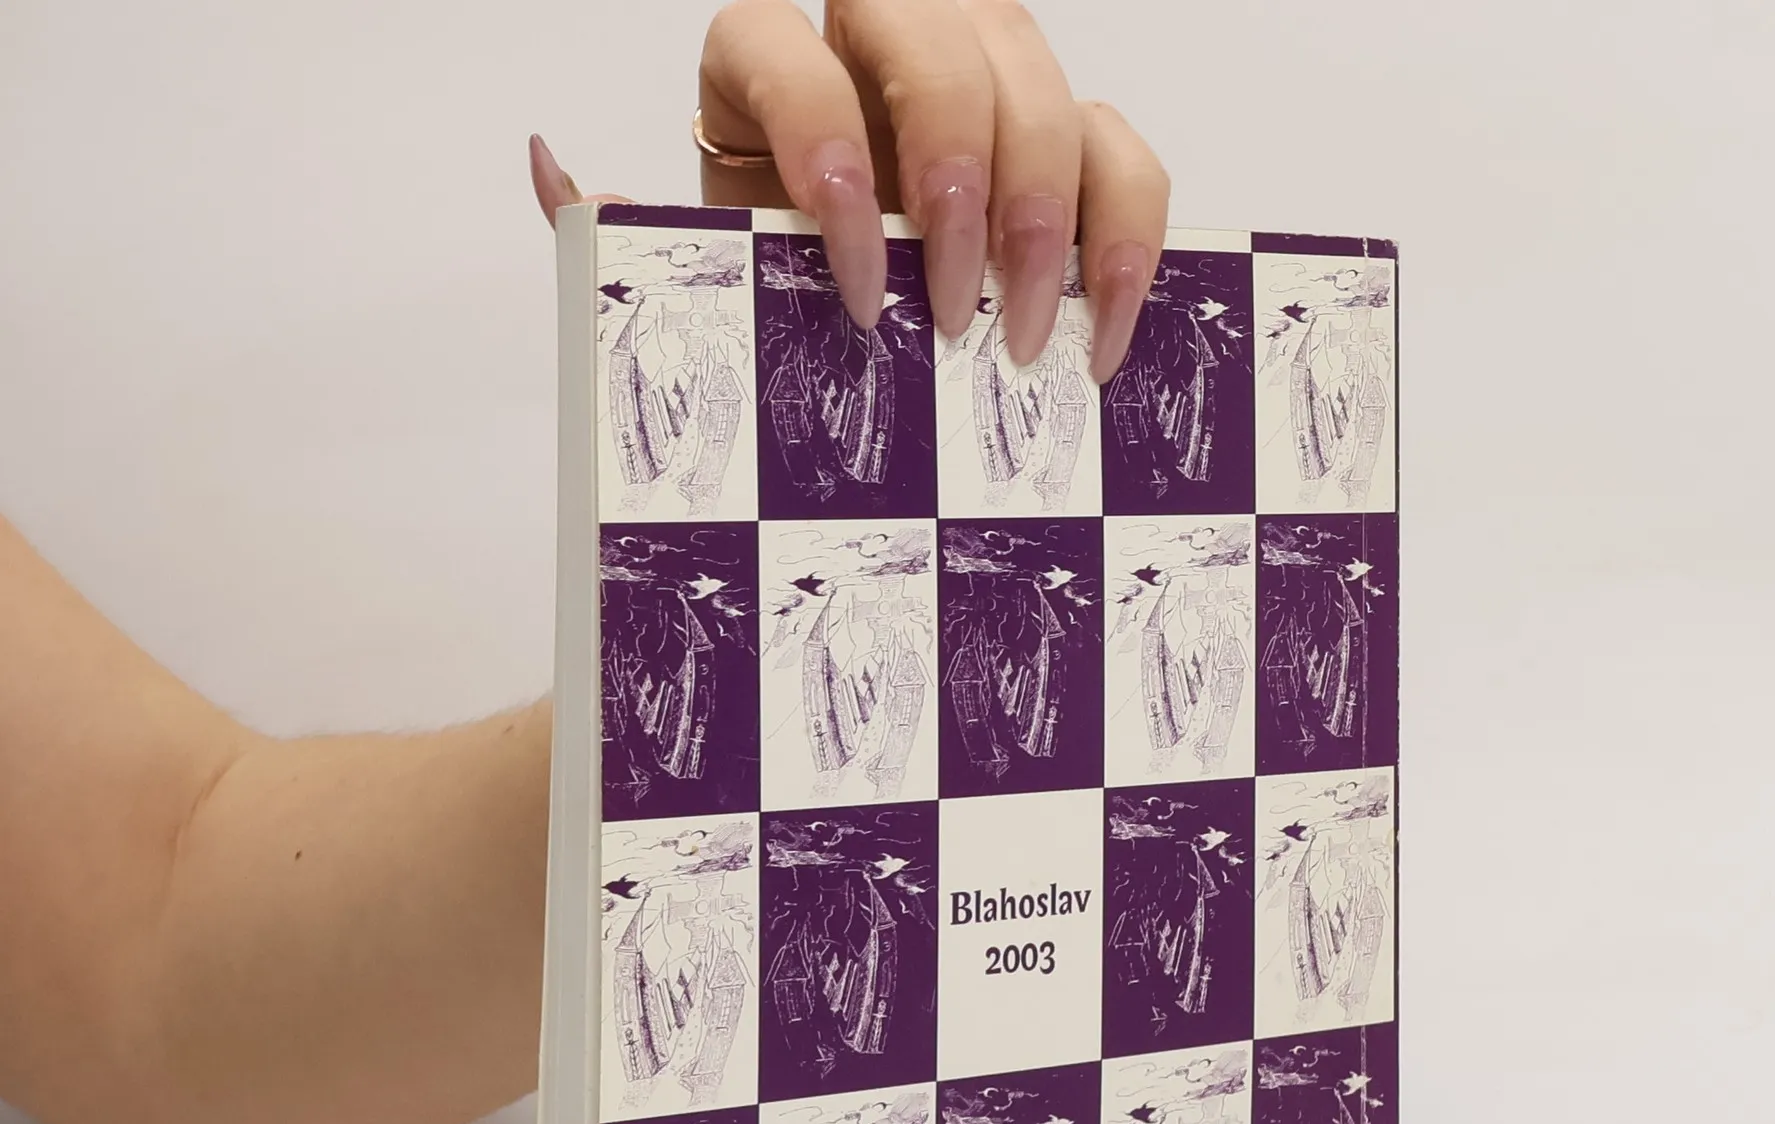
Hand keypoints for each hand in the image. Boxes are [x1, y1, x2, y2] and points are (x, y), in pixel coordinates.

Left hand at [530, 0, 1167, 382]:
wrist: (848, 343)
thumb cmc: (767, 304)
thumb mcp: (696, 280)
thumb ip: (625, 231)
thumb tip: (553, 167)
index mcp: (762, 72)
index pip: (782, 49)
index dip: (824, 151)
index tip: (857, 286)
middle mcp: (877, 50)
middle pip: (935, 34)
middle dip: (959, 175)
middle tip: (956, 313)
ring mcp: (982, 88)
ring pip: (1040, 78)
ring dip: (1045, 214)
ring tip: (1021, 341)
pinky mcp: (1062, 150)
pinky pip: (1119, 151)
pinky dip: (1126, 237)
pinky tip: (1099, 334)